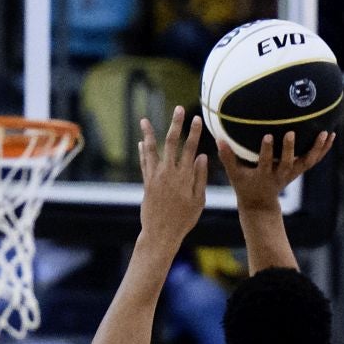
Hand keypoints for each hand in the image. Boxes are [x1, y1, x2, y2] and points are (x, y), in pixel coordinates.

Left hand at [137, 108, 208, 251]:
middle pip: (171, 143)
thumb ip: (200, 178)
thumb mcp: (198, 201)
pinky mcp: (147, 183)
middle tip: (178, 109)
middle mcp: (169, 173)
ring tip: (144, 120)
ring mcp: (155, 177)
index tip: (197, 118)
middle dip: (175, 124)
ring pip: (152, 150)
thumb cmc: (183, 220)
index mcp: (184, 177)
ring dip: (149, 133)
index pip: (190, 149)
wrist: (161, 234)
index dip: (193, 132)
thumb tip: (202, 156)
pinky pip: (144, 163)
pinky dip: (143, 151)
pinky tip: (142, 142)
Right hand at [218, 129, 334, 210]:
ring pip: (307, 162)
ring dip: (316, 149)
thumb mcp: (234, 175)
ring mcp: (292, 173)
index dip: (267, 151)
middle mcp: (280, 175)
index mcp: (264, 175)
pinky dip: (323, 149)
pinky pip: (314, 160)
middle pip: (288, 163)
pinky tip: (331, 134)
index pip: (265, 163)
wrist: (260, 204)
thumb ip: (227, 157)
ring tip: (325, 133)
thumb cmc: (244, 185)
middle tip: (291, 132)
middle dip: (290, 149)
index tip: (268, 136)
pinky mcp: (299, 170)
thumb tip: (218, 139)